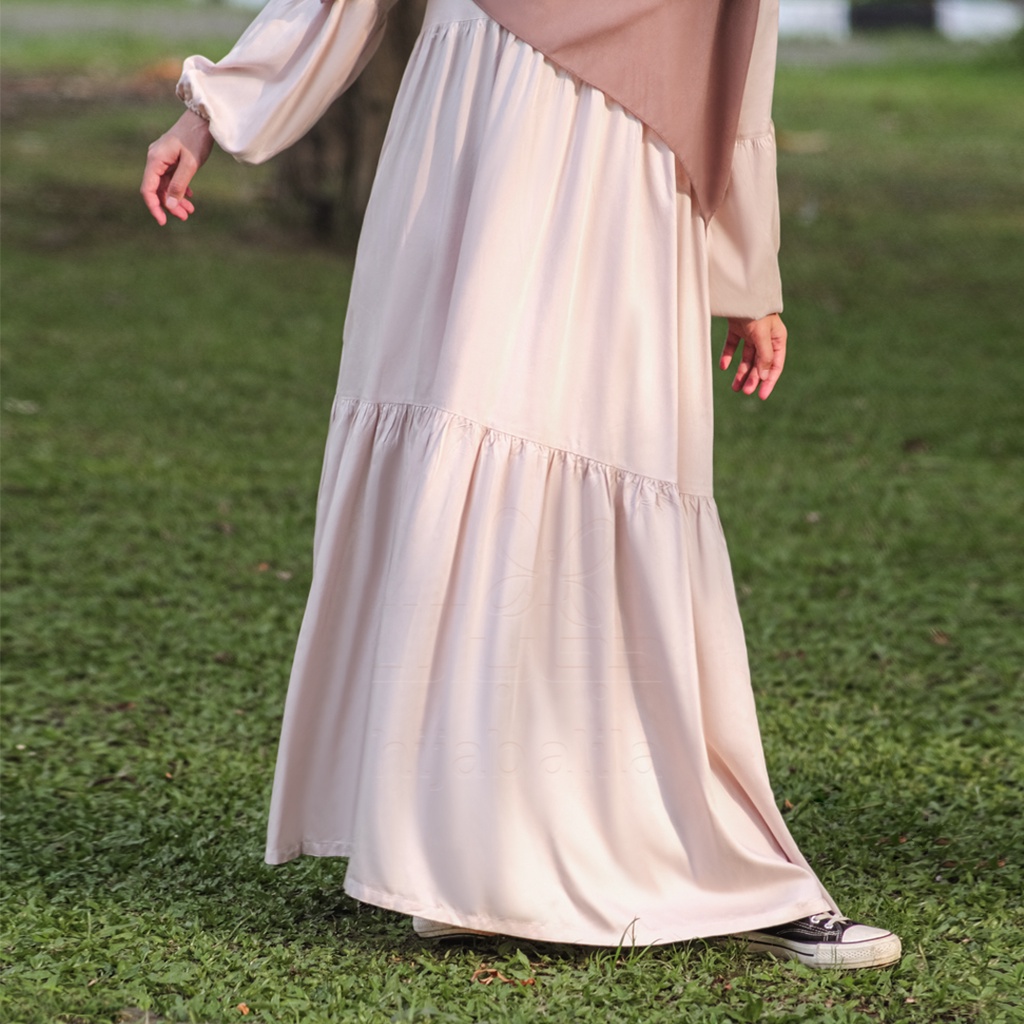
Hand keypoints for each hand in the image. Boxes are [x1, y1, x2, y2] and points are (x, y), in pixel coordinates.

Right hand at [140, 110, 214, 224]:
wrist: (203, 118)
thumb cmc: (196, 138)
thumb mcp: (190, 164)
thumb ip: (179, 185)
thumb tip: (169, 205)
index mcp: (155, 159)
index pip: (148, 189)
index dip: (154, 207)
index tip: (163, 222)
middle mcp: (155, 159)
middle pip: (157, 189)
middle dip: (169, 205)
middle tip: (185, 216)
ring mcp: (163, 159)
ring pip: (165, 185)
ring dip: (176, 199)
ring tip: (190, 210)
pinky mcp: (172, 158)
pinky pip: (171, 178)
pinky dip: (179, 189)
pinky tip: (189, 197)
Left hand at [719, 313, 786, 399]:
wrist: (741, 291)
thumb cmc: (757, 312)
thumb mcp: (762, 336)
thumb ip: (764, 357)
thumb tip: (766, 377)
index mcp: (777, 339)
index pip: (775, 365)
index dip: (769, 381)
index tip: (761, 396)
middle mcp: (766, 337)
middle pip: (759, 363)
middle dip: (752, 379)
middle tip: (744, 392)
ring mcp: (751, 333)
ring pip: (746, 357)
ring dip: (740, 372)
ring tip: (733, 387)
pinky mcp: (737, 328)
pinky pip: (733, 345)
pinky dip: (728, 356)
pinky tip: (723, 367)